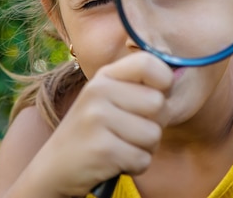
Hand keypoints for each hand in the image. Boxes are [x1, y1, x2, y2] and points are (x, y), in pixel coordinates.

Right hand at [29, 52, 173, 196]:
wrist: (53, 169)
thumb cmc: (93, 132)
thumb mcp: (108, 99)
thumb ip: (137, 87)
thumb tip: (178, 75)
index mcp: (104, 76)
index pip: (149, 62)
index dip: (164, 81)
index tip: (157, 95)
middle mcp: (99, 92)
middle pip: (159, 104)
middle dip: (154, 125)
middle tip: (130, 131)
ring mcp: (98, 120)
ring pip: (154, 135)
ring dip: (144, 148)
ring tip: (120, 146)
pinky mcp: (102, 150)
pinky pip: (143, 159)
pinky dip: (135, 166)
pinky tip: (114, 161)